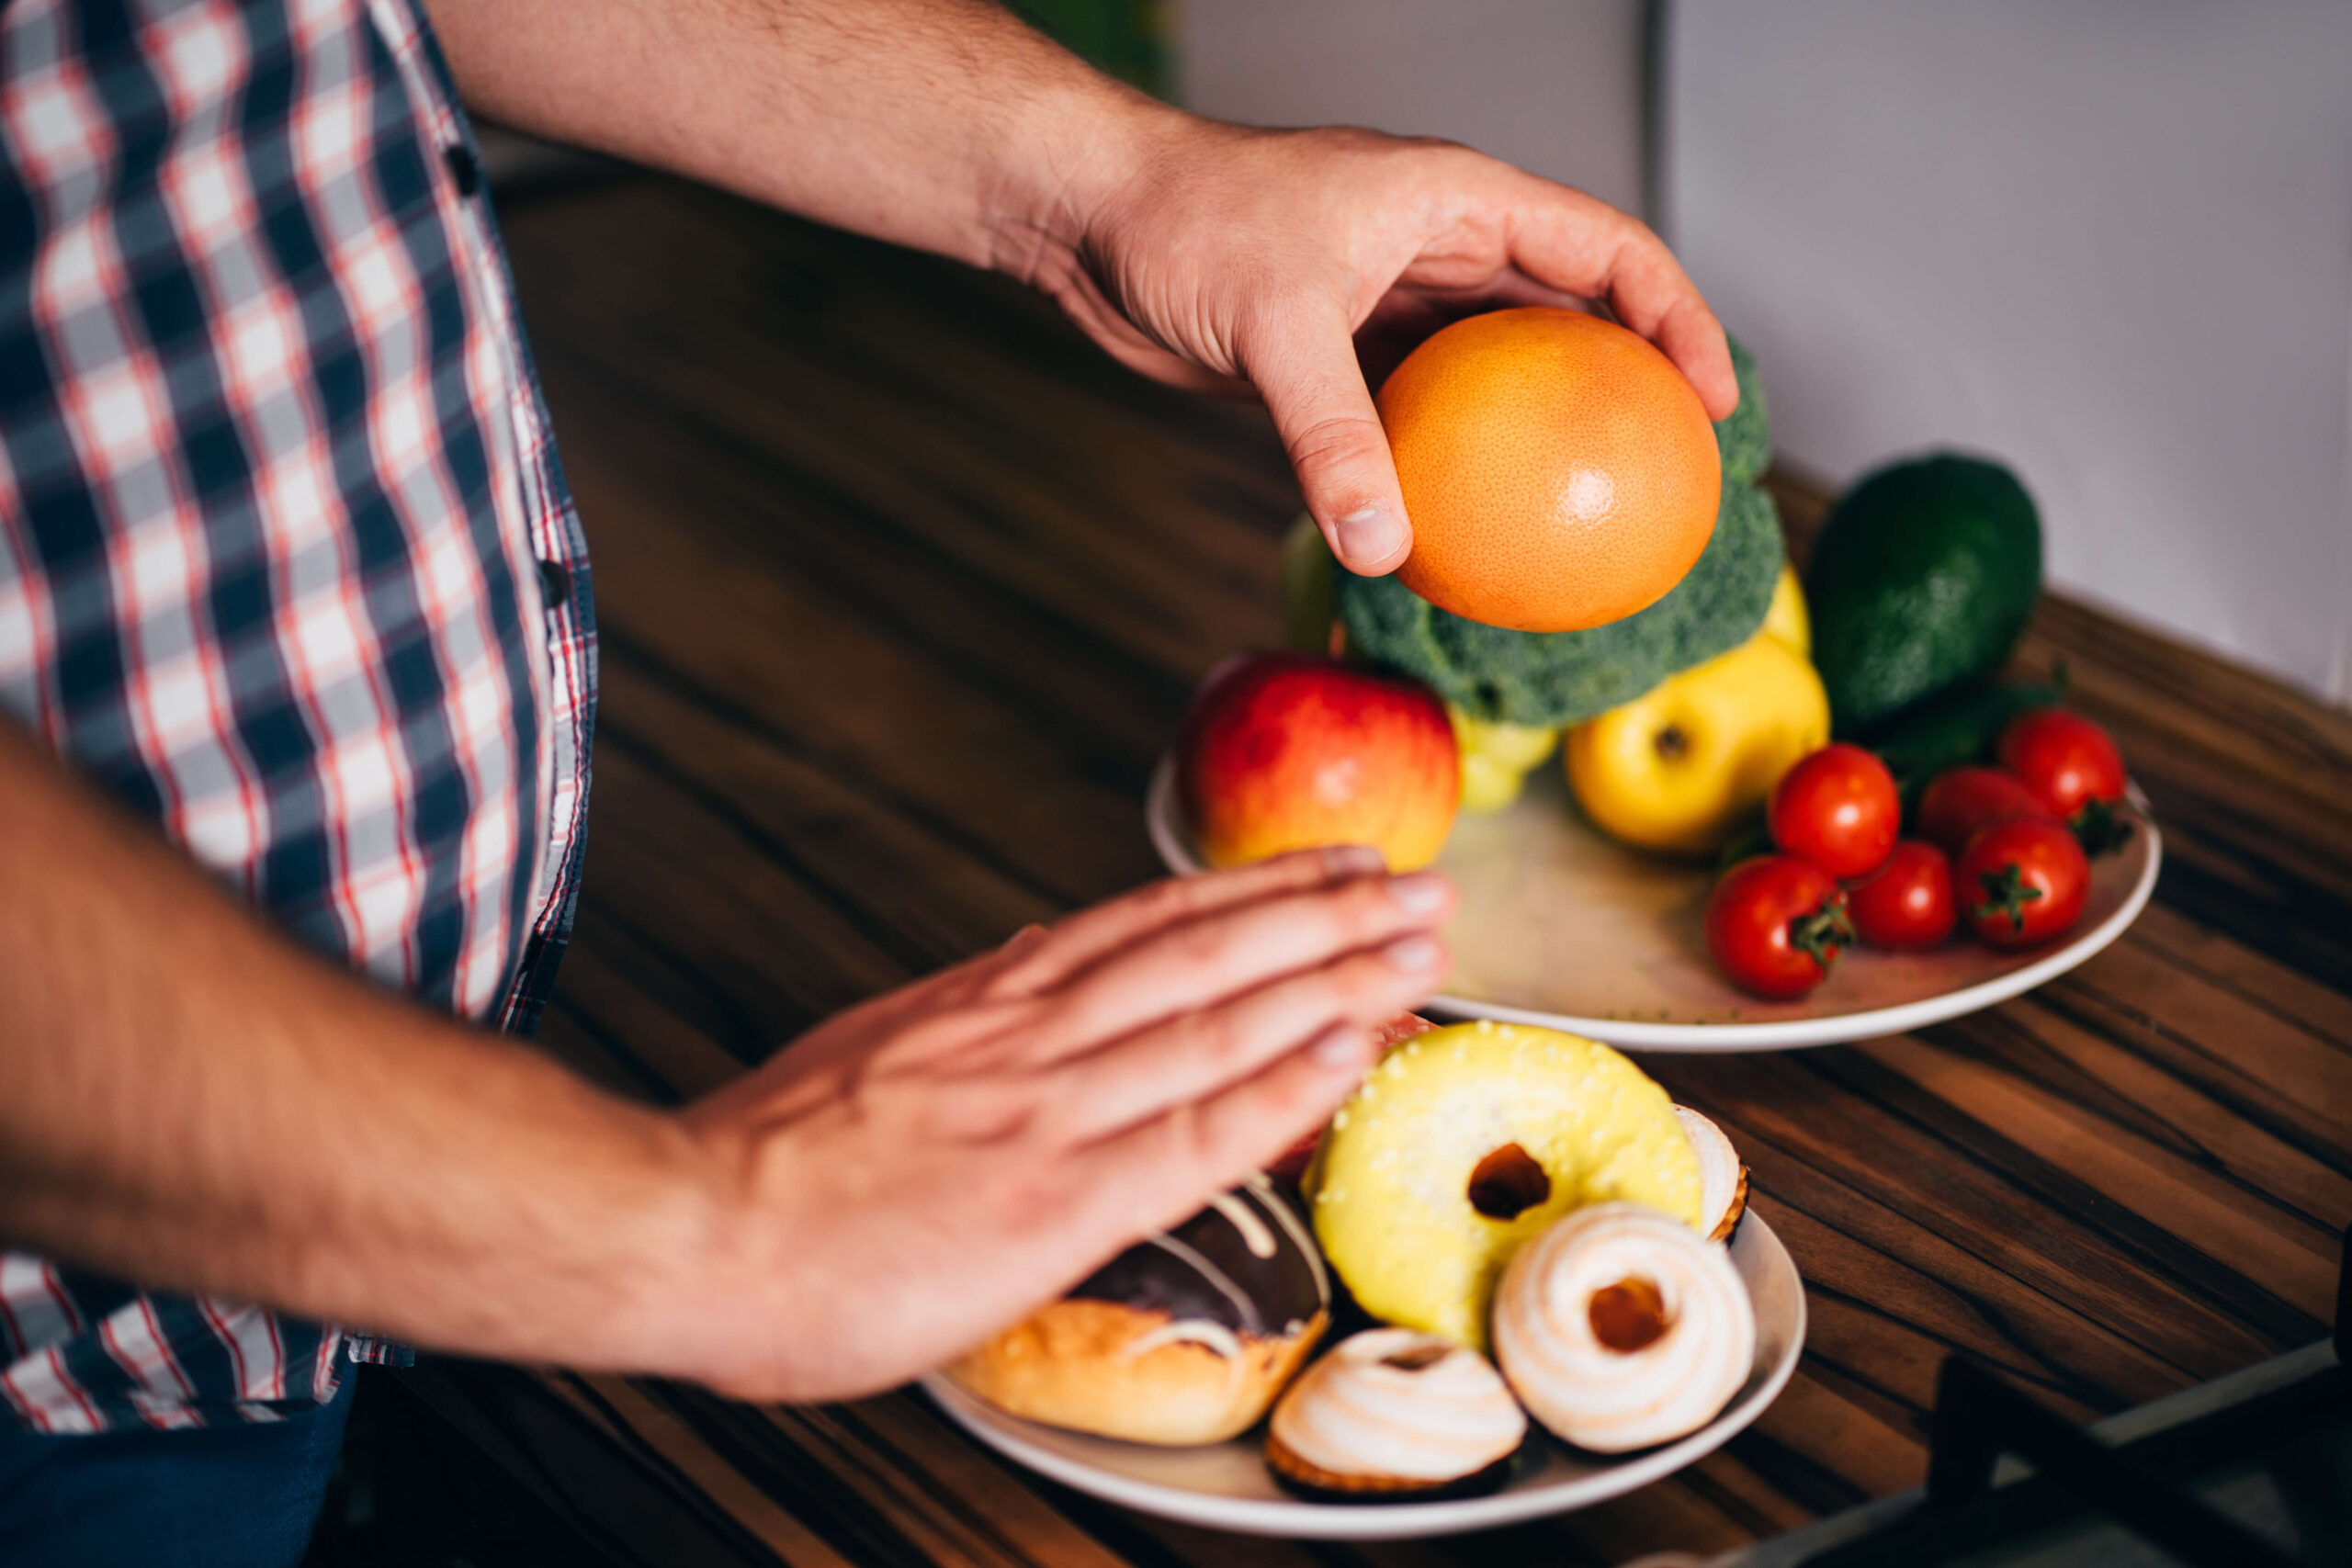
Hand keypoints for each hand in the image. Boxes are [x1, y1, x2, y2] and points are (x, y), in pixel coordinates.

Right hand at [667, 847, 1453, 1401]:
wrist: (685, 1225)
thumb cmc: (766, 1166)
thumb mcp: (873, 1053)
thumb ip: (964, 1017)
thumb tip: (1033, 960)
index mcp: (986, 1004)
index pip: (1148, 927)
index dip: (1256, 895)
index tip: (1334, 871)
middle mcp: (1032, 1037)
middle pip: (1209, 956)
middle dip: (1328, 919)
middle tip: (1423, 888)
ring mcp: (1049, 1111)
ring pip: (1220, 1024)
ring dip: (1336, 981)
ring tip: (1424, 951)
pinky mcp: (1054, 1199)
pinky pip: (1193, 1135)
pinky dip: (1281, 1089)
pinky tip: (1350, 1057)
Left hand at [1020, 118, 1737, 575]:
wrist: (1090, 216)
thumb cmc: (1183, 220)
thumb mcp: (1273, 325)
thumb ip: (1333, 435)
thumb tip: (1385, 548)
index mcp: (1458, 201)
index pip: (1608, 250)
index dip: (1677, 318)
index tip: (1712, 401)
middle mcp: (1440, 249)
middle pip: (1573, 316)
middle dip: (1630, 387)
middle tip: (1671, 477)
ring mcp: (1394, 305)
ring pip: (1500, 376)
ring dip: (1541, 439)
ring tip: (1587, 521)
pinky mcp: (1344, 357)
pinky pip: (1424, 420)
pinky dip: (1453, 470)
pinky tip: (1470, 537)